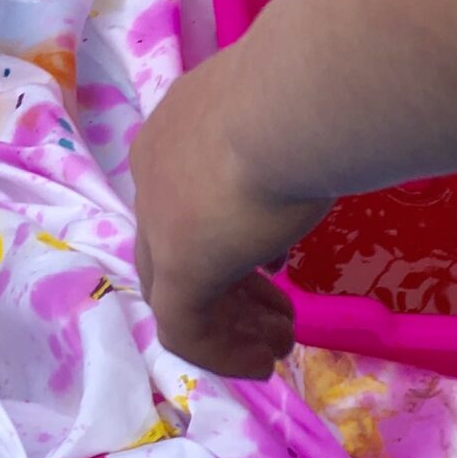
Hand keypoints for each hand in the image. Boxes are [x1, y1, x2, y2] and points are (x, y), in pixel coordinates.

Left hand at [130, 64, 325, 378]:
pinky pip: (184, 325)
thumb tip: (290, 184)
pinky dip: (219, 351)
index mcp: (175, 129)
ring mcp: (159, 215)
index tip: (274, 269)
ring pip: (175, 286)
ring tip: (275, 344)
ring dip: (227, 323)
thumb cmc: (303, 96)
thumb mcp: (281, 126)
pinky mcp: (179, 264)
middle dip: (225, 286)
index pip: (183, 199)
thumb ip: (273, 157)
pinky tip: (259, 361)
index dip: (226, 239)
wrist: (295, 99)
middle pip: (173, 245)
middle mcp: (154, 169)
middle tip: (274, 313)